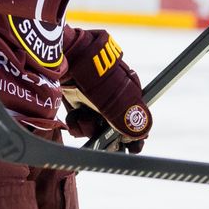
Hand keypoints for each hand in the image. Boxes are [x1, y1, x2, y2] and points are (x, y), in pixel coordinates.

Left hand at [62, 28, 151, 151]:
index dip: (135, 137)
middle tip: (104, 144)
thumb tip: (142, 134)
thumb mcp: (115, 101)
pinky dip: (77, 122)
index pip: (137, 121)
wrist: (67, 57)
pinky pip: (82, 120)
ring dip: (89, 129)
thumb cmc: (96, 77)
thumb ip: (129, 120)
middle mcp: (114, 98)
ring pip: (96, 126)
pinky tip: (74, 116)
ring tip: (82, 120)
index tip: (132, 150)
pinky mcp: (79, 100)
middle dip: (108, 137)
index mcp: (130, 95)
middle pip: (116, 127)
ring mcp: (96, 100)